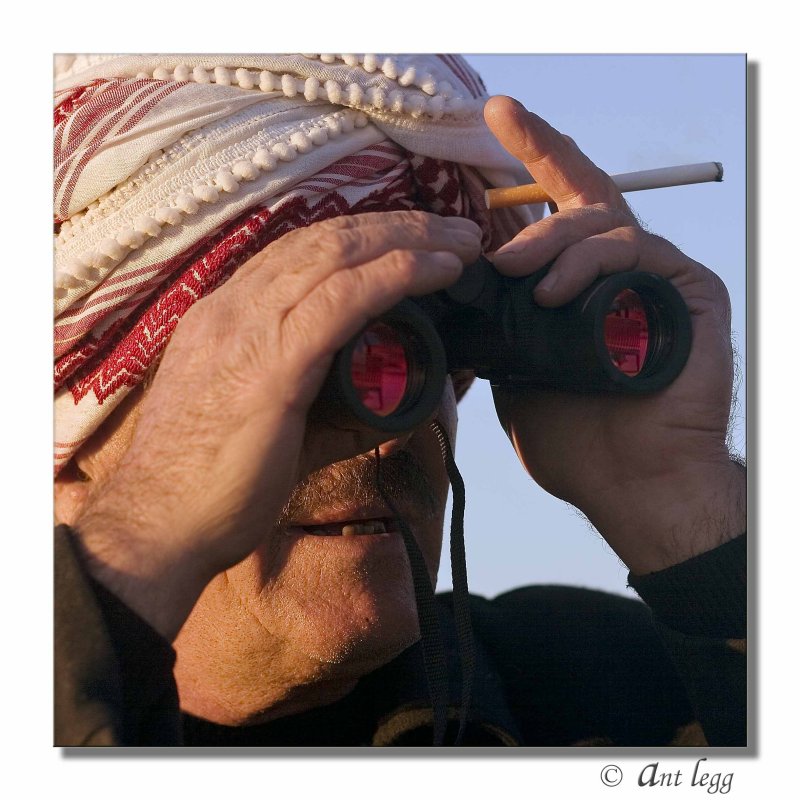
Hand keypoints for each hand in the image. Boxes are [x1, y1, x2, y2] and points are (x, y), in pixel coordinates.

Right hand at [73, 211, 481, 637]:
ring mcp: (248, 327)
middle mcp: (234, 307)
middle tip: (453, 231)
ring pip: (338, 254)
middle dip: (397, 226)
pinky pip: (342, 300)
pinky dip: (396, 275)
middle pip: (326, 239)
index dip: (363, 238)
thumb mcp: (275, 427)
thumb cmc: (213, 486)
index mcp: (228, 317)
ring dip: (409, 239)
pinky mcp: (271, 362)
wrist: (160, 527)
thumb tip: (394, 398)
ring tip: (461, 243)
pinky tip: (437, 270)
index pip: (301, 253)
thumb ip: (333, 406)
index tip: (412, 240)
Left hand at [483, 96, 744, 573]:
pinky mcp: (683, 289)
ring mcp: (650, 277)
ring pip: (599, 221)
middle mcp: (614, 271)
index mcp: (574, 285)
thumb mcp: (517, 373)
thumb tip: (458, 296)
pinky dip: (589, 264)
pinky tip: (554, 293)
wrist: (628, 484)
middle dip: (541, 149)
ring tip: (517, 276)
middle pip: (582, 189)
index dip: (529, 159)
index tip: (496, 117)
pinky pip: (635, 251)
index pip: (551, 212)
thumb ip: (500, 328)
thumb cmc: (573, 438)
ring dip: (549, 241)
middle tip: (499, 133)